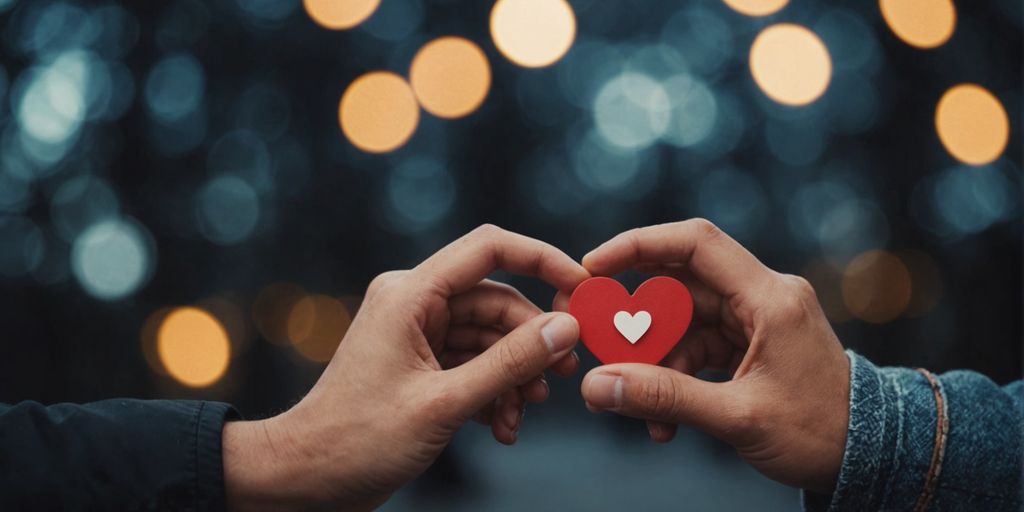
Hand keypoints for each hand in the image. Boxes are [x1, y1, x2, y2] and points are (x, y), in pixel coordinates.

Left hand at [223, 225, 588, 510]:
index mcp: (410, 294)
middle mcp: (414, 304)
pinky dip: (494, 392)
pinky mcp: (421, 365)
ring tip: (522, 416)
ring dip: (514, 376)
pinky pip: (474, 364)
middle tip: (562, 376)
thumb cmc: (357, 439)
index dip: (541, 258)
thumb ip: (509, 363)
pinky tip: (503, 427)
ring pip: (490, 338)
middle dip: (533, 340)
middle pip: (497, 302)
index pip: (489, 249)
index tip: (582, 287)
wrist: (305, 480)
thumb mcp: (444, 403)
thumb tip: (565, 326)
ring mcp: (417, 335)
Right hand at [571, 219, 849, 493]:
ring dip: (656, 363)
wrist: (872, 456)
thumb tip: (598, 386)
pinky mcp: (752, 343)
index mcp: (769, 297)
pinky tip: (666, 420)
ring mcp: (757, 320)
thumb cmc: (821, 433)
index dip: (639, 246)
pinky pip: (698, 347)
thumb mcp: (738, 417)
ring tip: (641, 408)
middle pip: (680, 289)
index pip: (696, 244)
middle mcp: (763, 297)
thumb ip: (665, 397)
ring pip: (684, 324)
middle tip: (605, 352)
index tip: (595, 266)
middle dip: (639, 324)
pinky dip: (676, 378)